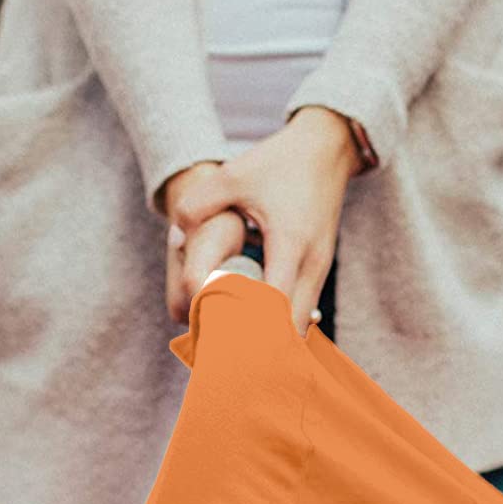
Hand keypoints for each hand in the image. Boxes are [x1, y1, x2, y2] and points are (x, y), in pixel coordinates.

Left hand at [167, 107, 357, 334]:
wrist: (327, 147)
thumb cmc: (279, 162)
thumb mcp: (234, 175)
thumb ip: (198, 204)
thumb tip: (175, 237)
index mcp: (290, 245)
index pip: (273, 308)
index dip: (249, 331)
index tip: (222, 344)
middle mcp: (312, 265)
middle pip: (291, 330)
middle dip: (262, 348)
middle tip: (226, 355)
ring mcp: (320, 271)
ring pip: (300, 326)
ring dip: (273, 339)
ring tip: (238, 348)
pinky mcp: (320, 271)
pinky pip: (302, 311)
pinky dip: (281, 325)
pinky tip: (254, 328)